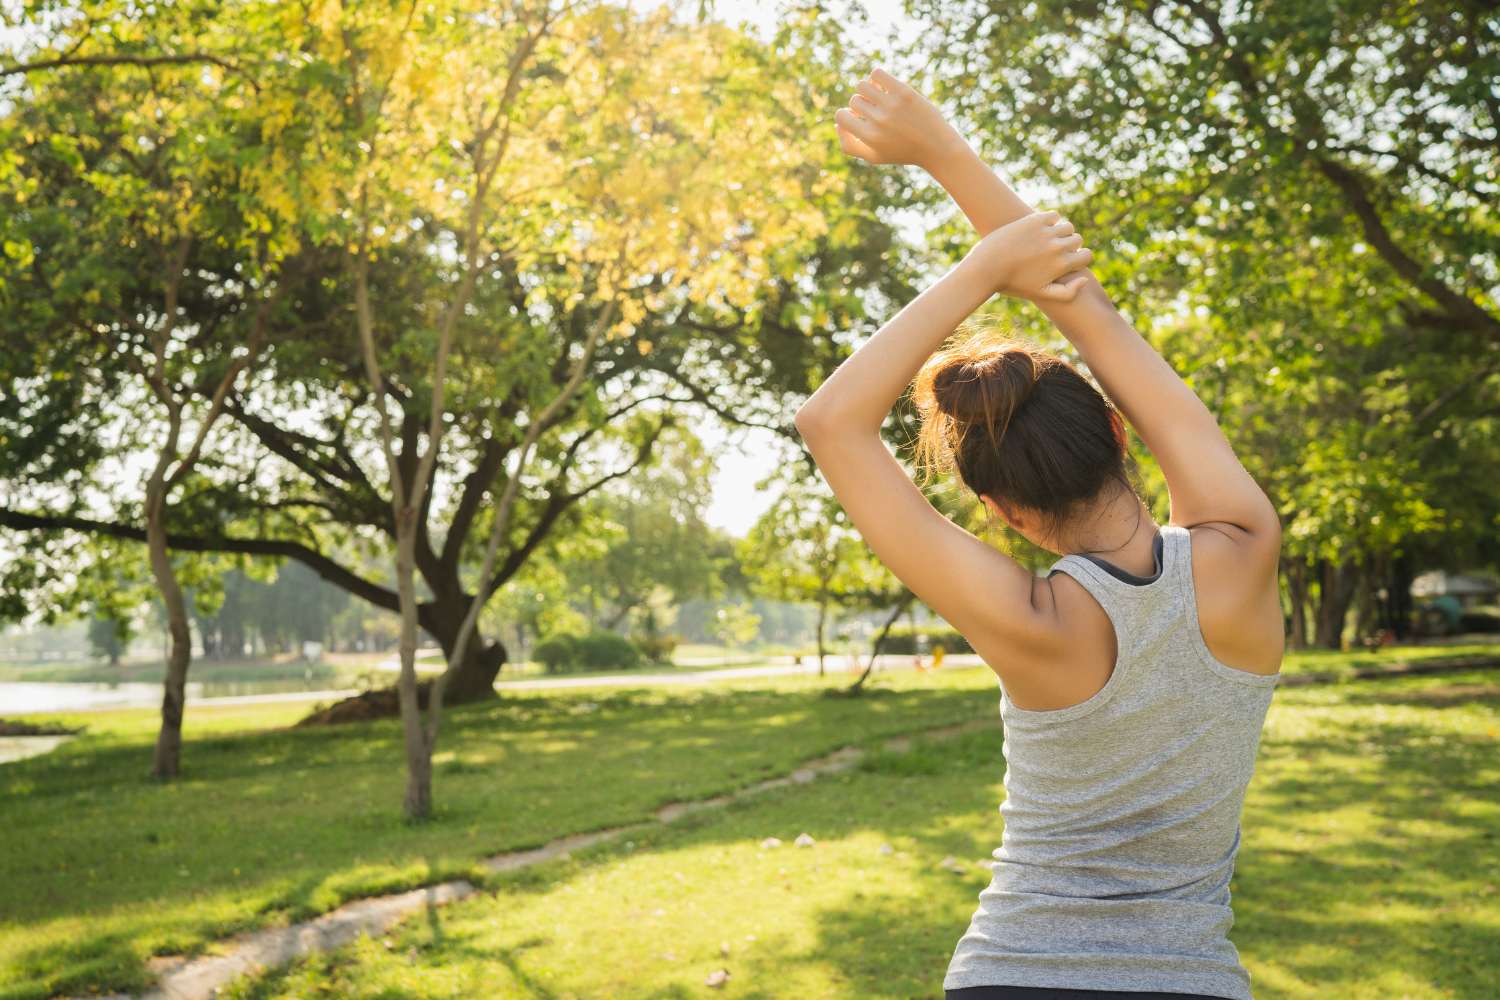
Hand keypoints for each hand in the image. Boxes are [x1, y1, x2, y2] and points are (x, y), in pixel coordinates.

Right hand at [833, 68, 965, 168]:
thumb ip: (849, 145)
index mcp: (869, 138)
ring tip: (878, 96)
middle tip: (875, 110)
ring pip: (863, 85)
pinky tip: (885, 87)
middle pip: (854, 100)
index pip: (840, 116)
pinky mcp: (904, 92)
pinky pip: (877, 73)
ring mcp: (892, 105)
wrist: (937, 146)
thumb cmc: (902, 152)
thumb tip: (838, 124)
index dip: (846, 115)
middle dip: (862, 104)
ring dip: (867, 89)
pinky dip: (876, 77)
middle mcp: (879, 121)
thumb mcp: (873, 157)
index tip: (858, 118)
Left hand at [968, 211, 1093, 302]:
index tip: (1069, 261)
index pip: (1087, 256)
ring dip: (1062, 232)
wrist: (986, 268)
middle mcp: (1057, 247)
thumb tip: (1085, 278)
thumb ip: (1067, 293)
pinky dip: (1051, 221)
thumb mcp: (1041, 294)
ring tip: (1049, 240)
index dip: (1080, 259)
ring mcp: (1046, 232)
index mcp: (1061, 265)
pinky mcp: (1034, 220)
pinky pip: (1054, 216)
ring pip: (1067, 226)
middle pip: (1078, 240)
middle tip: (1055, 251)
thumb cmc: (1013, 283)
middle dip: (1071, 246)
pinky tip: (1040, 230)